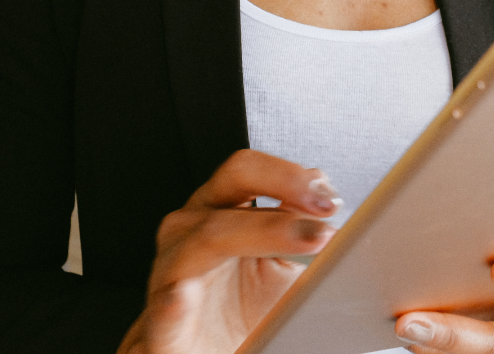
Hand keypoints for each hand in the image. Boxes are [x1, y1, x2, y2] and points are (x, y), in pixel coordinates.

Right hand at [117, 150, 339, 353]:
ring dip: (259, 233)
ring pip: (206, 237)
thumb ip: (303, 225)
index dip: (292, 176)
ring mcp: (172, 269)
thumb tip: (331, 201)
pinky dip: (175, 300)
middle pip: (232, 181)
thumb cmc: (246, 309)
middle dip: (283, 186)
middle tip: (324, 213)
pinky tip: (187, 296)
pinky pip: (165, 306)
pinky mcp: (161, 323)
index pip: (251, 169)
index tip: (330, 201)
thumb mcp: (285, 261)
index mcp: (222, 207)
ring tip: (304, 241)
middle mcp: (194, 227)